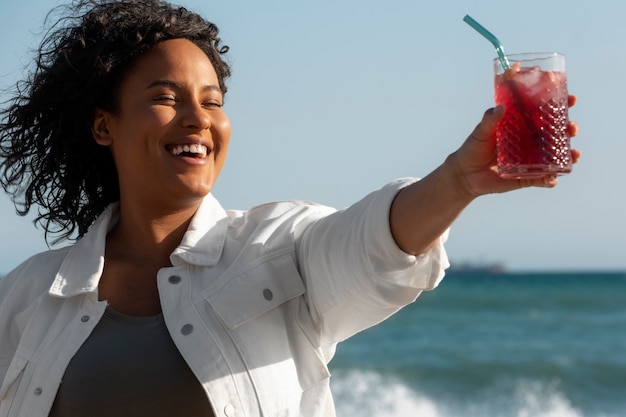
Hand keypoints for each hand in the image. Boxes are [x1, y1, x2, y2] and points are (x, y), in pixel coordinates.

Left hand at [450, 95, 579, 196]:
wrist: (465, 174)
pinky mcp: (527, 177)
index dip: (561, 105)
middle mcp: (531, 142)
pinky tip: (553, 177)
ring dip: (569, 155)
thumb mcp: (481, 131)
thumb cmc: (473, 148)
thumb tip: (501, 107)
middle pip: (557, 134)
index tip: (571, 99)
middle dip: (569, 130)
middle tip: (571, 128)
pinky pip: (544, 179)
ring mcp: (531, 160)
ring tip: (574, 154)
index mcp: (523, 127)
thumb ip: (489, 120)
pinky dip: (551, 179)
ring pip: (556, 157)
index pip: (545, 113)